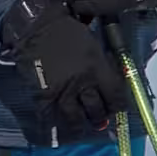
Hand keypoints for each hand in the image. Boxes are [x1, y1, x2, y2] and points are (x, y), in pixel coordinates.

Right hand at [0, 0, 131, 133]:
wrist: (38, 27)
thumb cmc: (68, 33)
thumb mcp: (94, 46)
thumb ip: (104, 67)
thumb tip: (112, 85)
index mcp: (97, 68)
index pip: (115, 95)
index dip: (118, 106)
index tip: (116, 109)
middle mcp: (82, 82)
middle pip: (96, 110)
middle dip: (100, 117)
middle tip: (100, 119)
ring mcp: (62, 90)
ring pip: (75, 118)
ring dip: (80, 126)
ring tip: (81, 128)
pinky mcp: (43, 94)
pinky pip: (51, 115)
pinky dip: (55, 123)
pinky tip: (59, 124)